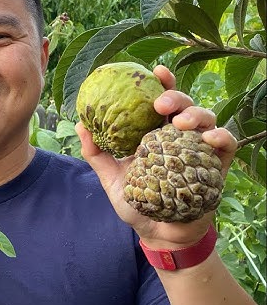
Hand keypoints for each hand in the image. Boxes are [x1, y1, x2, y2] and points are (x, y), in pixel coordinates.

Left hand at [75, 65, 236, 248]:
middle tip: (161, 104)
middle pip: (183, 104)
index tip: (154, 70)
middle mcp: (177, 135)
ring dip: (196, 114)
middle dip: (176, 96)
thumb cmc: (136, 203)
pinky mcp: (216, 166)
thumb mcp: (110, 178)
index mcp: (154, 132)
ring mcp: (198, 148)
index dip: (161, 82)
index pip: (159, 101)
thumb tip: (80, 124)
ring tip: (181, 123)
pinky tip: (210, 138)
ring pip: (206, 118)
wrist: (159, 234)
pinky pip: (225, 145)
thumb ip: (96, 153)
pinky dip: (221, 137)